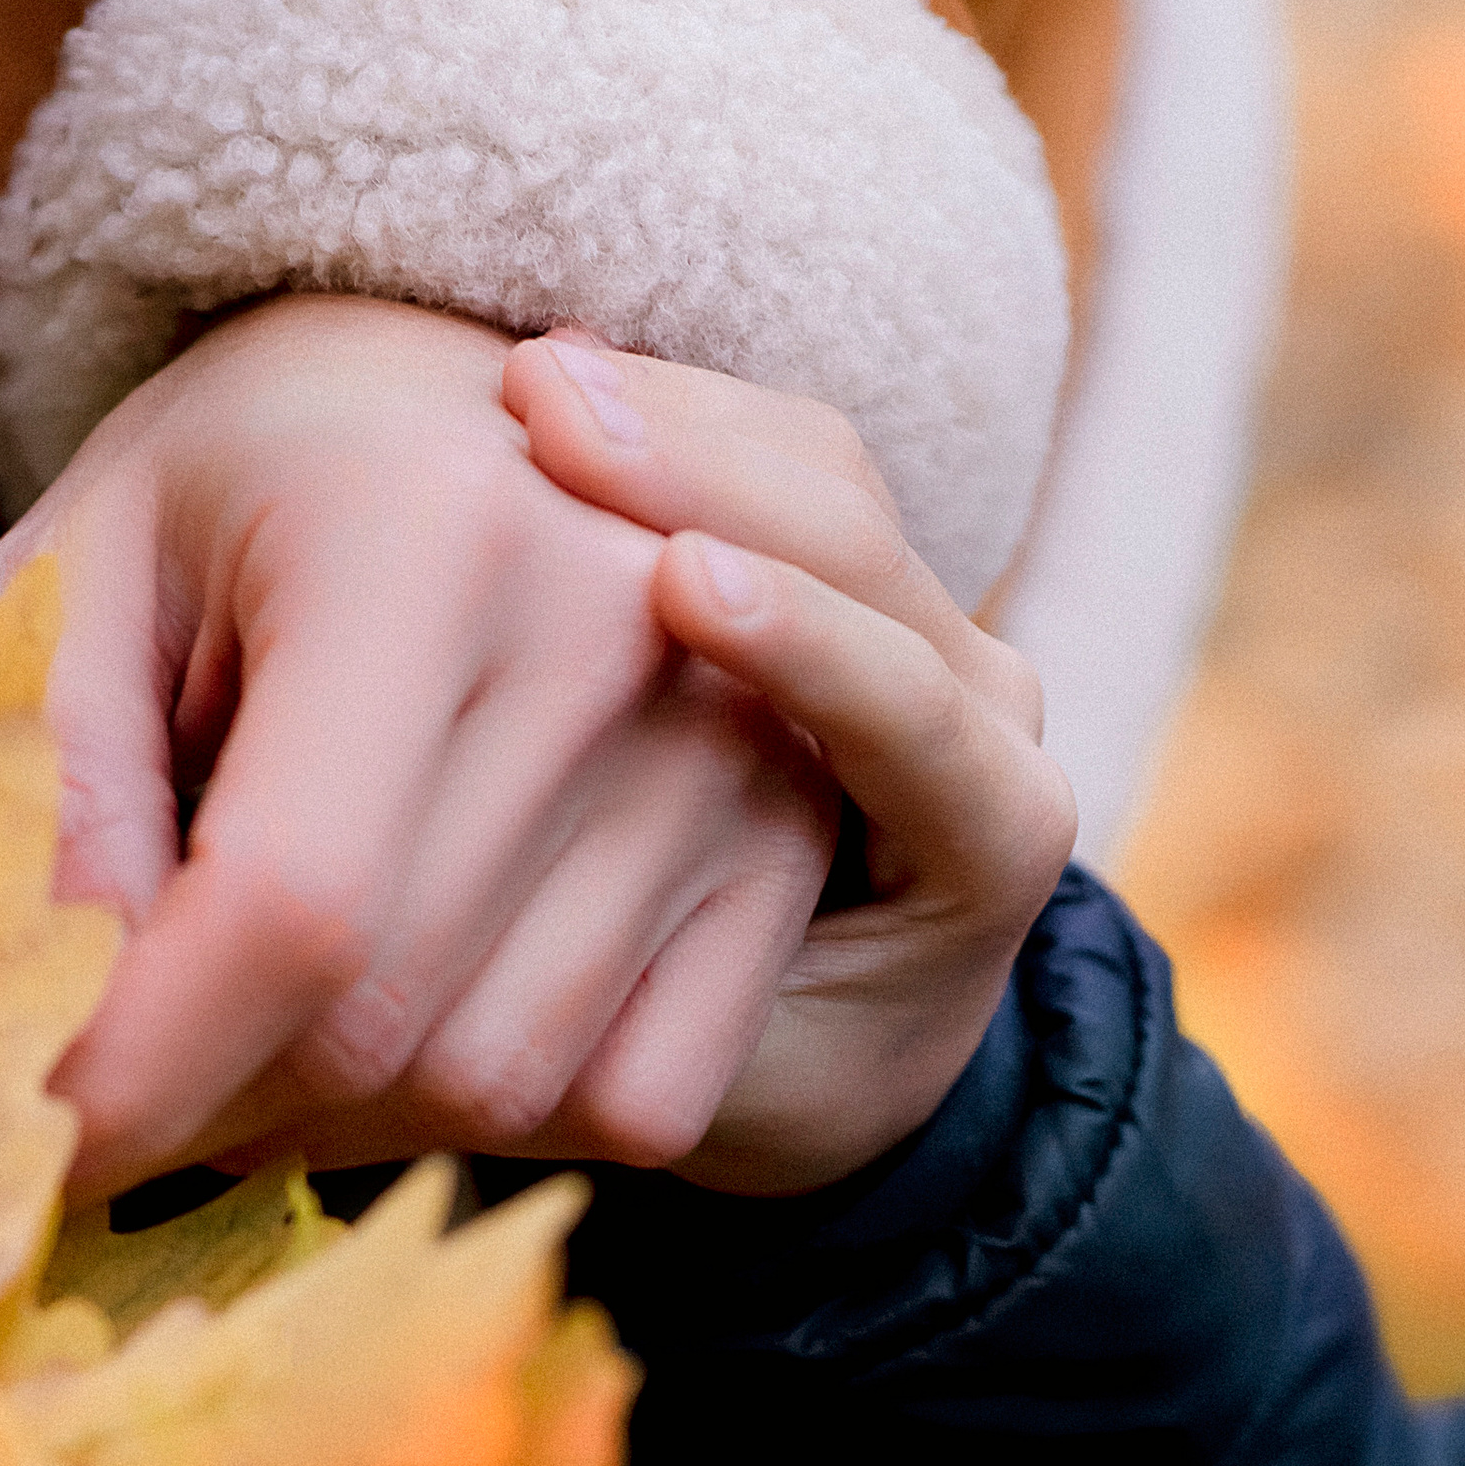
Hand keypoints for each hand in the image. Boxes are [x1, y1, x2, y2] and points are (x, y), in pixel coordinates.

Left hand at [0, 294, 836, 1187]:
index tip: (31, 1143)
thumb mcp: (86, 576)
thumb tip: (45, 1043)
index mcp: (422, 529)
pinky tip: (403, 1023)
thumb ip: (41, 790)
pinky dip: (494, 1120)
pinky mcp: (790, 847)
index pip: (291, 903)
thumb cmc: (247, 495)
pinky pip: (636, 1101)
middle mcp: (620, 630)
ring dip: (334, 1119)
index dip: (143, 1066)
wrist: (468, 406)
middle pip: (383, 1023)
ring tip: (249, 1023)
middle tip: (113, 1078)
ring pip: (496, 1087)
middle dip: (207, 1105)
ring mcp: (734, 748)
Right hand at [505, 335, 1076, 1192]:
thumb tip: (476, 970)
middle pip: (867, 552)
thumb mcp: (713, 1080)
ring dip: (669, 420)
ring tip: (522, 387)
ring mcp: (905, 617)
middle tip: (543, 417)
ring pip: (814, 474)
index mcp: (988, 842)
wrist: (814, 1028)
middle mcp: (974, 707)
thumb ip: (639, 1016)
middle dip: (713, 475)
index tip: (678, 585)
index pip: (919, 722)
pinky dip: (654, 412)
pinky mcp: (825, 559)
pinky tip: (530, 385)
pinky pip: (762, 453)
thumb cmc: (756, 1073)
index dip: (810, 652)